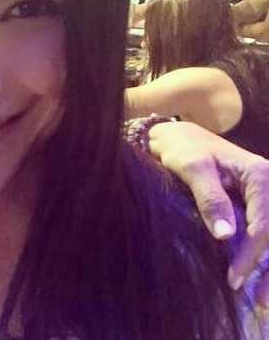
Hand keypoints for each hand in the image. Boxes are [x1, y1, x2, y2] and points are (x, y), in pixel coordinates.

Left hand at [148, 121, 268, 302]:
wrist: (178, 137)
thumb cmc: (182, 149)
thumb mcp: (192, 168)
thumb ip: (210, 198)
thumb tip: (225, 236)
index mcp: (261, 175)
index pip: (263, 224)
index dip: (250, 255)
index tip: (233, 278)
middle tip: (259, 302)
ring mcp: (266, 197)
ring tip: (262, 301)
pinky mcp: (258, 205)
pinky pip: (266, 232)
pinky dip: (263, 256)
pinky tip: (257, 280)